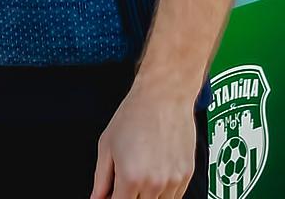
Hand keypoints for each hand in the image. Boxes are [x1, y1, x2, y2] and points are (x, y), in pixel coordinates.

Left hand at [90, 82, 199, 198]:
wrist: (164, 96)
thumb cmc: (134, 115)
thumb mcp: (106, 145)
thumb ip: (101, 178)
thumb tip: (97, 197)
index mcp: (130, 177)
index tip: (112, 194)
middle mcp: (154, 183)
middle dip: (130, 196)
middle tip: (124, 182)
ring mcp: (173, 180)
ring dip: (148, 196)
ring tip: (142, 174)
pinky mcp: (186, 174)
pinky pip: (175, 196)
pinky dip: (164, 192)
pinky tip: (156, 173)